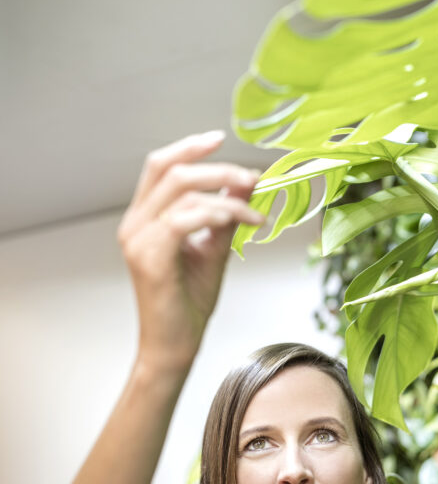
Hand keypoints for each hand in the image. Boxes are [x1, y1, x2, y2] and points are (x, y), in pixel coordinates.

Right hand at [117, 130, 264, 371]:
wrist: (175, 346)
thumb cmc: (188, 302)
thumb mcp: (213, 248)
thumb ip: (227, 214)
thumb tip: (247, 182)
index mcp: (144, 218)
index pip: (160, 167)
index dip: (189, 147)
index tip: (220, 138)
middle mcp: (135, 224)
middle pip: (172, 171)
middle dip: (219, 168)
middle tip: (253, 178)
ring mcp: (139, 240)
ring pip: (182, 192)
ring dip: (227, 194)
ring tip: (256, 210)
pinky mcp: (150, 257)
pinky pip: (185, 219)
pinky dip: (219, 214)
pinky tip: (243, 220)